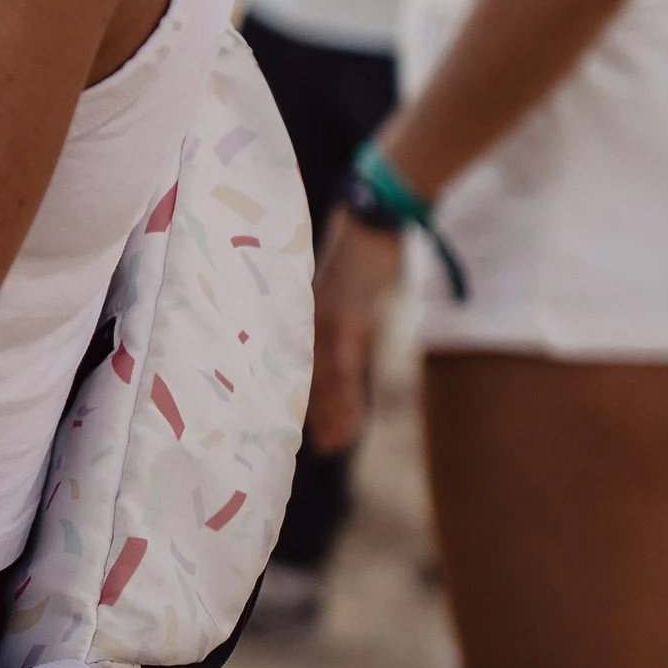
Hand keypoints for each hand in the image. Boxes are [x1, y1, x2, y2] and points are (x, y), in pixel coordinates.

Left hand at [307, 206, 401, 453]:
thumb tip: (349, 359)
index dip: (297, 399)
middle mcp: (306, 318)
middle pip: (301, 376)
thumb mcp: (351, 296)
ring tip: (330, 445)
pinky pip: (341, 361)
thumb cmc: (363, 253)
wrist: (374, 218)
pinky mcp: (343, 312)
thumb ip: (346, 327)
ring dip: (327, 413)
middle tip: (316, 450)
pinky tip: (344, 416)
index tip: (303, 431)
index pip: (293, 365)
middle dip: (310, 415)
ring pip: (319, 376)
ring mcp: (321, 317)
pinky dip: (343, 392)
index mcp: (305, 315)